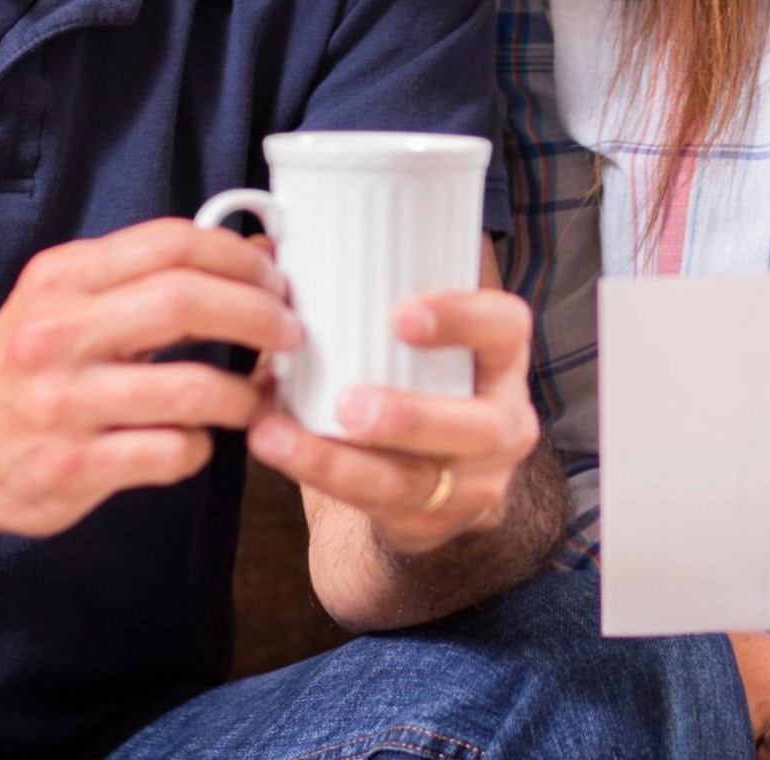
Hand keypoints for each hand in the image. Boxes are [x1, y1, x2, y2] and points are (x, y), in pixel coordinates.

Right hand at [0, 218, 297, 538]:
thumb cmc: (25, 368)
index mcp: (62, 278)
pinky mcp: (70, 468)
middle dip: (259, 315)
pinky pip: (170, 453)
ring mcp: (61, 404)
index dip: (238, 257)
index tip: (274, 277)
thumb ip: (150, 276)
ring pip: (190, 388)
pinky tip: (196, 443)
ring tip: (255, 398)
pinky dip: (200, 447)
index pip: (169, 242)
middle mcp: (55, 333)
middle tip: (291, 333)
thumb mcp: (67, 301)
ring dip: (243, 394)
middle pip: (184, 301)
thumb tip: (258, 250)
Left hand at [246, 286, 540, 556]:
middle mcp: (503, 422)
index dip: (462, 319)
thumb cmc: (414, 379)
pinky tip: (278, 453)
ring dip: (340, 460)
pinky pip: (378, 507)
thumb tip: (264, 247)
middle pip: (476, 425)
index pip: (504, 327)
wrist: (438, 472)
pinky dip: (322, 477)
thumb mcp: (406, 341)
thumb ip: (352, 298)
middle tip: (347, 403)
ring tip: (277, 435)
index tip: (401, 315)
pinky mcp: (433, 521)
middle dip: (410, 416)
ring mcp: (475, 481)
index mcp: (499, 357)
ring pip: (415, 480)